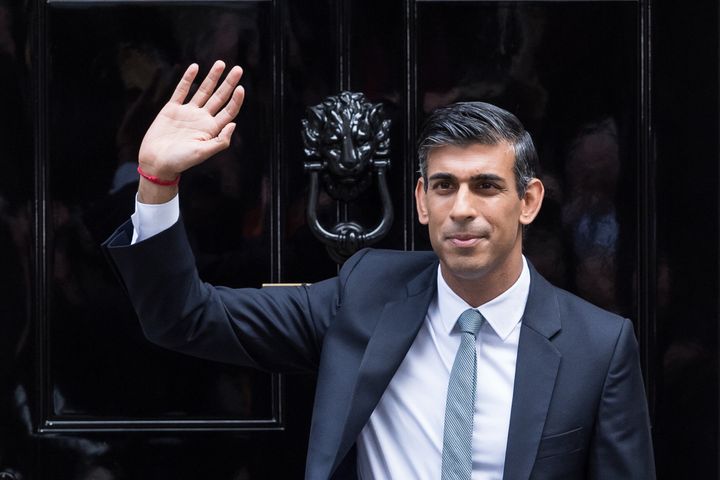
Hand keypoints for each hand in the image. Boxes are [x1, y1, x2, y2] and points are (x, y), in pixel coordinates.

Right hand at [138, 60, 244, 179]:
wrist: (156, 161)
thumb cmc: (180, 161)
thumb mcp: (203, 152)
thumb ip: (220, 141)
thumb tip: (234, 124)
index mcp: (211, 129)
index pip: (228, 111)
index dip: (236, 100)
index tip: (241, 87)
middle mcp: (202, 119)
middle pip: (219, 97)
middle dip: (229, 83)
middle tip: (238, 69)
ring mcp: (188, 113)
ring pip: (203, 91)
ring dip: (212, 77)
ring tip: (221, 64)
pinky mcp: (172, 109)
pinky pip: (182, 90)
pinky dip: (188, 78)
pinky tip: (195, 67)